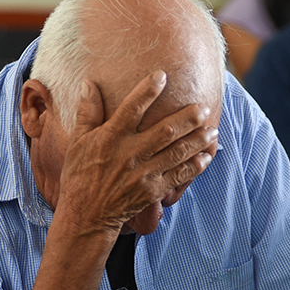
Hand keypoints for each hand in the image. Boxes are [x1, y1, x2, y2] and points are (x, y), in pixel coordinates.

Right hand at [56, 70, 217, 233]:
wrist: (86, 215)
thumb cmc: (80, 175)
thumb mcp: (78, 141)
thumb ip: (87, 111)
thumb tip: (89, 82)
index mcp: (111, 138)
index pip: (132, 108)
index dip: (147, 91)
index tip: (162, 75)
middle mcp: (130, 154)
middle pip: (165, 131)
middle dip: (187, 118)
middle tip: (203, 107)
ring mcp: (143, 174)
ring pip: (177, 153)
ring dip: (197, 140)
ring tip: (212, 129)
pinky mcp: (152, 190)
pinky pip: (179, 176)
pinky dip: (195, 166)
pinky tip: (206, 156)